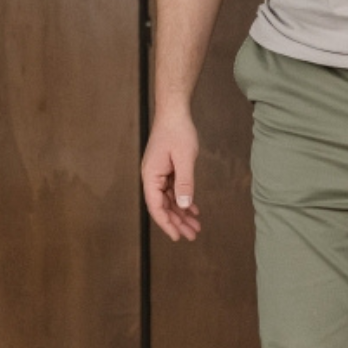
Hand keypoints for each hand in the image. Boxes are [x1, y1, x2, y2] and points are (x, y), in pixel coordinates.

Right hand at [142, 110, 202, 241]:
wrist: (174, 111)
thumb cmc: (177, 131)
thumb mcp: (184, 158)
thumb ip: (185, 182)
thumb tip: (183, 205)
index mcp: (151, 176)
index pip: (156, 206)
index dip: (167, 223)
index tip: (178, 236)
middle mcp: (152, 177)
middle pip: (163, 206)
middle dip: (177, 222)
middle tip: (192, 235)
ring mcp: (159, 174)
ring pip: (169, 200)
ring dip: (182, 213)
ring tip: (196, 226)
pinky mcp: (167, 169)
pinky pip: (174, 190)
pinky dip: (183, 200)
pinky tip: (193, 209)